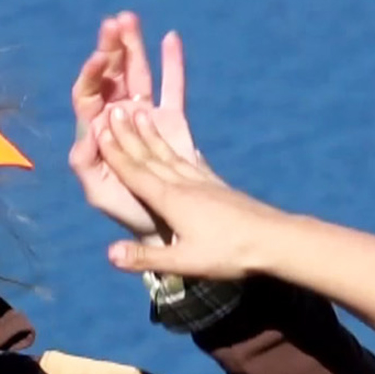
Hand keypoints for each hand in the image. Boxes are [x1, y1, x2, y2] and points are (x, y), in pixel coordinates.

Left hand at [68, 12, 197, 238]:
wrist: (162, 225)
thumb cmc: (125, 212)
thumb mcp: (99, 193)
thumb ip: (88, 163)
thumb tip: (93, 129)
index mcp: (95, 134)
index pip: (88, 96)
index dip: (92, 74)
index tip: (100, 56)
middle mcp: (117, 120)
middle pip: (112, 77)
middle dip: (112, 48)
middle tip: (114, 22)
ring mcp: (144, 118)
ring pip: (137, 75)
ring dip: (133, 46)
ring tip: (128, 18)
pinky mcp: (171, 121)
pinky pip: (171, 87)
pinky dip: (172, 63)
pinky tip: (170, 37)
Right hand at [94, 104, 289, 281]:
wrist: (275, 240)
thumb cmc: (230, 253)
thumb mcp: (185, 262)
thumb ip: (146, 258)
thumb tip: (109, 254)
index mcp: (172, 200)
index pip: (136, 173)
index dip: (116, 152)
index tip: (99, 129)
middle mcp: (185, 184)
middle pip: (150, 156)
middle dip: (129, 134)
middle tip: (113, 110)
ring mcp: (204, 182)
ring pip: (170, 154)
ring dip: (152, 135)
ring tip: (141, 114)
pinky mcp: (219, 186)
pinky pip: (192, 162)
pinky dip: (180, 151)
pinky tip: (183, 148)